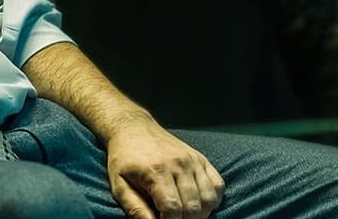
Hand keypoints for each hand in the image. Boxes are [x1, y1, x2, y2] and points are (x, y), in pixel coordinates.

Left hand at [106, 120, 224, 218]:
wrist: (133, 128)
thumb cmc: (124, 159)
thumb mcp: (119, 185)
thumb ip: (135, 208)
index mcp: (156, 171)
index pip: (173, 209)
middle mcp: (178, 164)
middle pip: (193, 208)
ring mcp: (192, 160)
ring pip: (209, 199)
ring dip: (200, 214)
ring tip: (185, 215)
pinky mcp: (200, 158)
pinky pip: (218, 185)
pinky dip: (212, 200)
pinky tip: (197, 202)